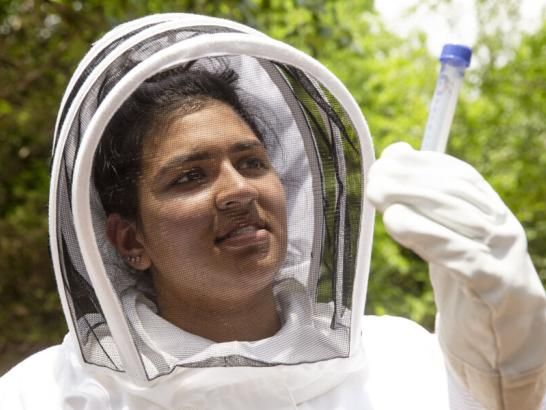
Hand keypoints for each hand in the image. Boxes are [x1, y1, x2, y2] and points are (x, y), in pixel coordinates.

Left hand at [366, 142, 545, 409]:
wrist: (501, 345)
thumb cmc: (466, 285)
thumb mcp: (447, 240)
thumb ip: (425, 205)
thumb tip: (397, 153)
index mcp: (494, 216)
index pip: (462, 177)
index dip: (424, 163)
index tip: (391, 156)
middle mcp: (504, 231)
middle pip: (457, 195)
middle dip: (411, 180)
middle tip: (375, 176)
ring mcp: (503, 259)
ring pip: (459, 220)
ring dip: (412, 201)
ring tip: (377, 193)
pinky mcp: (494, 289)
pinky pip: (460, 257)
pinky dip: (426, 235)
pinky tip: (396, 222)